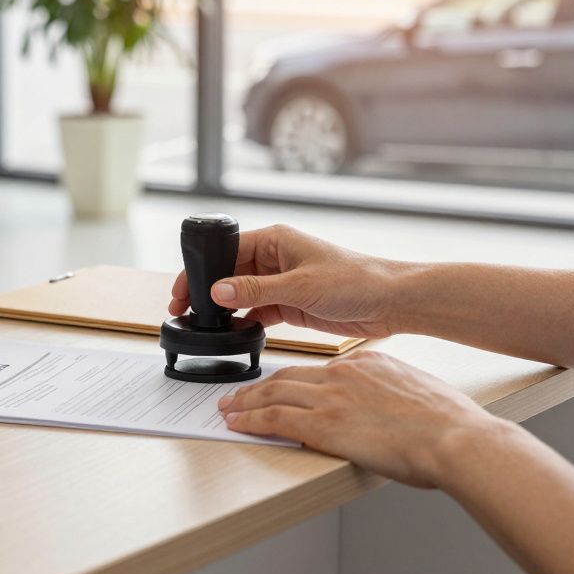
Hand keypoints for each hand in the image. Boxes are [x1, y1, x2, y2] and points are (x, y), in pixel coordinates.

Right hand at [167, 224, 404, 338]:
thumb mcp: (299, 286)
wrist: (390, 302)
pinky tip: (233, 333)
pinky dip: (244, 322)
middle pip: (229, 273)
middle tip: (185, 311)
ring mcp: (281, 282)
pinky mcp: (290, 304)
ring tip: (204, 325)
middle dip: (207, 291)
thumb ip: (255, 290)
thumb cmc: (355, 280)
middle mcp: (275, 258)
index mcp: (276, 240)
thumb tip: (218, 292)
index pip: (226, 250)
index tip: (183, 290)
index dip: (201, 269)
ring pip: (240, 294)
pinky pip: (257, 312)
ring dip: (225, 309)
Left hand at [218, 351, 499, 487]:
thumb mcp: (414, 391)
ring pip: (273, 394)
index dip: (291, 378)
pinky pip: (275, 419)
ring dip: (244, 402)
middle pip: (286, 376)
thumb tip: (381, 408)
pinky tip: (236, 424)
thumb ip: (388, 393)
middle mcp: (343, 374)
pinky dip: (250, 420)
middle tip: (236, 394)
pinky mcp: (324, 425)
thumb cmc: (447, 424)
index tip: (278, 386)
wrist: (456, 438)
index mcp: (366, 363)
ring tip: (227, 409)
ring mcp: (332, 398)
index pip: (316, 369)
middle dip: (257, 386)